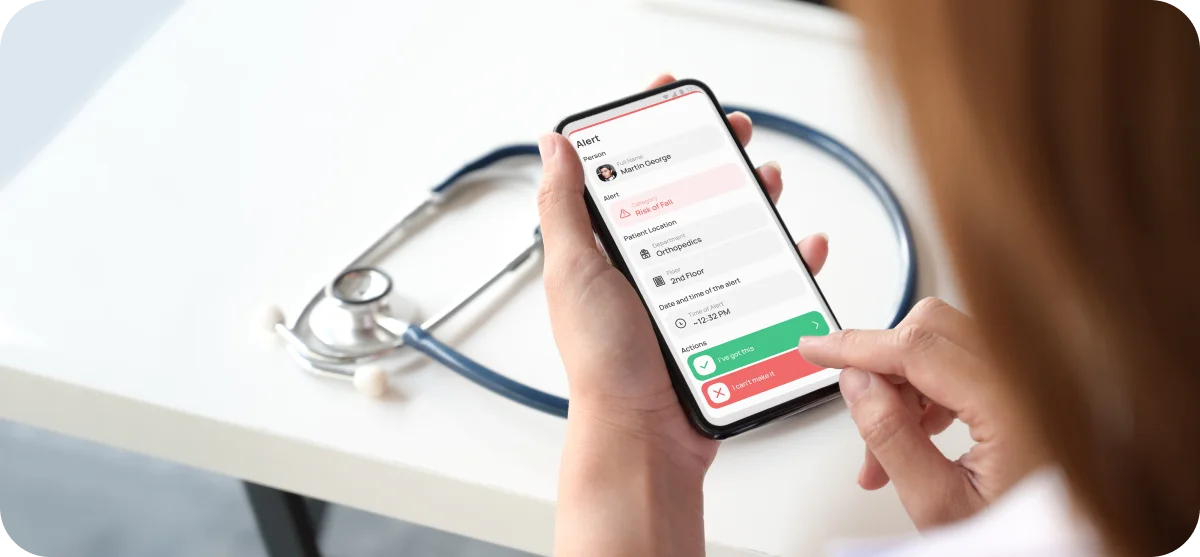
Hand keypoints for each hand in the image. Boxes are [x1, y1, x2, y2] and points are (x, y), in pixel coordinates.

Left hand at [540, 74, 829, 556]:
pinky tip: (801, 247)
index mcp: (609, 249)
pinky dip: (789, 260)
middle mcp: (650, 266)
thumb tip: (554, 145)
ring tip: (767, 181)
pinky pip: (765, 281)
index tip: (669, 95)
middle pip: (688, 192)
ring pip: (730, 229)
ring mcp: (690, 293)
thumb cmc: (603, 363)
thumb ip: (564, 208)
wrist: (645, 435)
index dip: (649, 130)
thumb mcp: (574, 272)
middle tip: (736, 135)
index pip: (628, 171)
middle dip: (715, 155)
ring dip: (754, 197)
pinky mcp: (725, 321)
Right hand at [797, 297, 1042, 528]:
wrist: (1071, 548)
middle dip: (883, 364)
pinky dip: (930, 389)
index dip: (856, 346)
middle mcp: (1031, 377)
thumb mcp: (939, 504)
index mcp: (1014, 404)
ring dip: (903, 382)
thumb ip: (892, 438)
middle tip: (860, 410)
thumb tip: (857, 383)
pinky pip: (964, 361)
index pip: (917, 347)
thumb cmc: (1022, 536)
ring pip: (943, 343)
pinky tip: (920, 433)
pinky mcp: (1031, 383)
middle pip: (932, 328)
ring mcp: (1035, 376)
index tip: (817, 348)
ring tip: (888, 445)